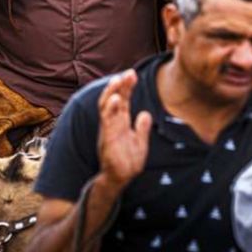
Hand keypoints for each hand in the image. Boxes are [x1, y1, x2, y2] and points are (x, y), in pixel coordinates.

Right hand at [96, 70, 151, 192]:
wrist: (120, 178)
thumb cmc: (128, 161)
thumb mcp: (140, 142)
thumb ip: (142, 128)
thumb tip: (145, 114)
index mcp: (121, 122)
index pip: (123, 100)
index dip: (126, 87)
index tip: (132, 74)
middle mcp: (113, 123)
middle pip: (114, 99)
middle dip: (119, 86)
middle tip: (128, 73)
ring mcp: (108, 129)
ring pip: (106, 107)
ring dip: (111, 93)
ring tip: (118, 81)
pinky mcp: (107, 138)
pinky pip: (106, 121)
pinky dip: (110, 109)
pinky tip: (115, 100)